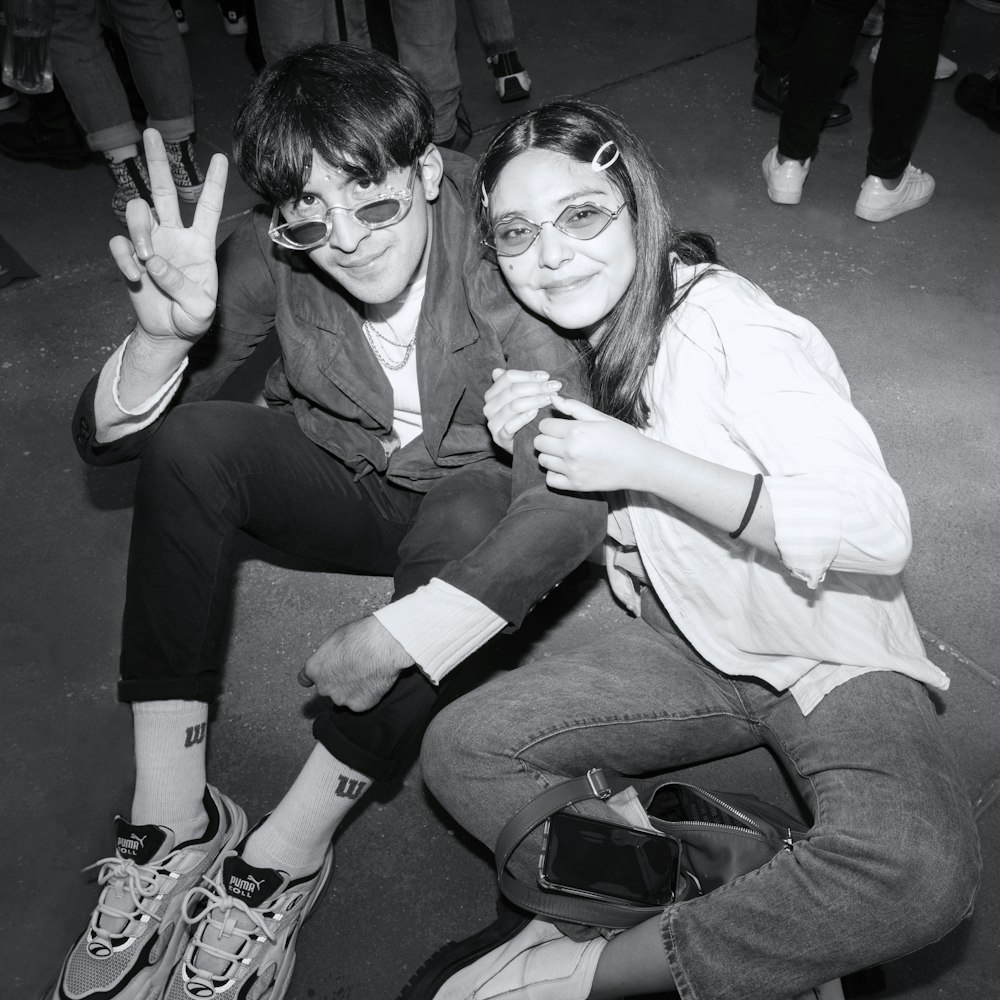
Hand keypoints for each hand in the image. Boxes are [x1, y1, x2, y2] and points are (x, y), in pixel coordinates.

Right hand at [107, 128, 227, 345]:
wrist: (171, 332)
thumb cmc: (193, 317)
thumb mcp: (200, 308)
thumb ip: (182, 285)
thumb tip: (154, 261)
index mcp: (200, 243)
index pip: (209, 207)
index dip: (214, 182)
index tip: (219, 157)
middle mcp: (175, 235)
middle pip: (164, 190)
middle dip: (158, 161)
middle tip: (150, 132)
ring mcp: (151, 243)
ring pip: (137, 210)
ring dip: (139, 229)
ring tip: (146, 259)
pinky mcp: (131, 257)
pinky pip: (120, 242)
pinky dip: (124, 257)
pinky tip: (135, 275)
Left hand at [298, 615, 414, 711]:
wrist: (383, 647)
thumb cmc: (360, 637)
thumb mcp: (336, 638)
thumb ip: (330, 655)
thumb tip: (334, 658)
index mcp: (315, 669)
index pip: (305, 679)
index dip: (314, 677)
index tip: (320, 676)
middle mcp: (324, 687)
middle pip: (328, 687)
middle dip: (338, 681)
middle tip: (354, 668)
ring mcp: (341, 698)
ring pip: (345, 696)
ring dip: (353, 689)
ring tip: (367, 673)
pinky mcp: (359, 705)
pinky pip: (361, 701)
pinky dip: (367, 695)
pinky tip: (374, 680)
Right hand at [484, 368, 561, 453]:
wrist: (522, 444)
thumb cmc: (522, 417)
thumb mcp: (518, 398)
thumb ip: (512, 383)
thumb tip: (497, 370)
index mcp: (492, 394)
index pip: (508, 378)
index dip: (528, 375)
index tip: (547, 376)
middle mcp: (489, 407)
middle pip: (513, 391)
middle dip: (536, 387)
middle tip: (554, 387)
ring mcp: (493, 423)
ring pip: (514, 406)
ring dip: (535, 400)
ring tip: (550, 399)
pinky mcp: (499, 438)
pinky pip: (510, 426)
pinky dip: (523, 418)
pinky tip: (536, 413)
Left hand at [534, 395, 649, 492]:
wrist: (641, 464)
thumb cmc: (623, 437)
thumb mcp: (601, 417)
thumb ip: (574, 408)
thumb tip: (553, 398)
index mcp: (576, 431)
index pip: (544, 425)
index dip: (551, 424)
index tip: (561, 427)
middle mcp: (570, 451)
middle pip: (539, 443)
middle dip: (547, 438)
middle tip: (561, 439)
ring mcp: (572, 470)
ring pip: (543, 460)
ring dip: (550, 455)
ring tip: (565, 453)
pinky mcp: (576, 485)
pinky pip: (550, 479)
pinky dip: (555, 474)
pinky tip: (566, 468)